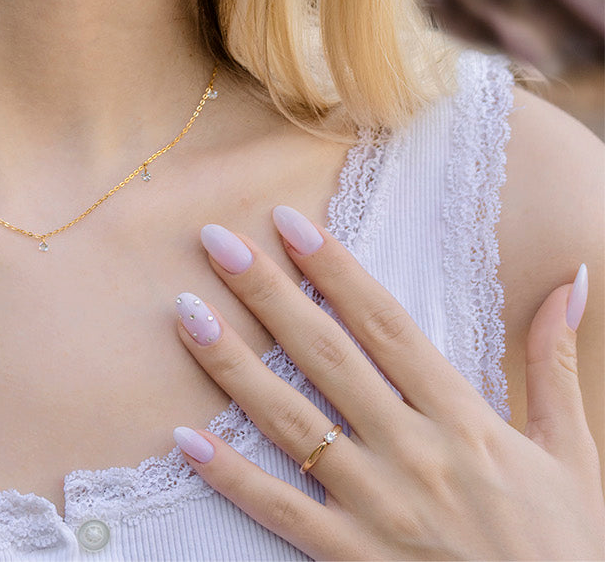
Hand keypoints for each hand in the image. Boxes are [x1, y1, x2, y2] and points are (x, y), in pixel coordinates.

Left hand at [172, 209, 604, 560]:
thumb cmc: (565, 550)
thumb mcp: (573, 454)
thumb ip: (555, 363)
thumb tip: (571, 277)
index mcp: (464, 421)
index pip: (385, 325)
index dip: (335, 268)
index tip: (288, 221)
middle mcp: (413, 455)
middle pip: (325, 358)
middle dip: (267, 294)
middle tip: (216, 241)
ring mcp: (378, 511)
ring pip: (292, 424)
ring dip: (233, 367)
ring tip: (186, 316)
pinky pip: (282, 513)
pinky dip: (232, 477)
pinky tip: (185, 439)